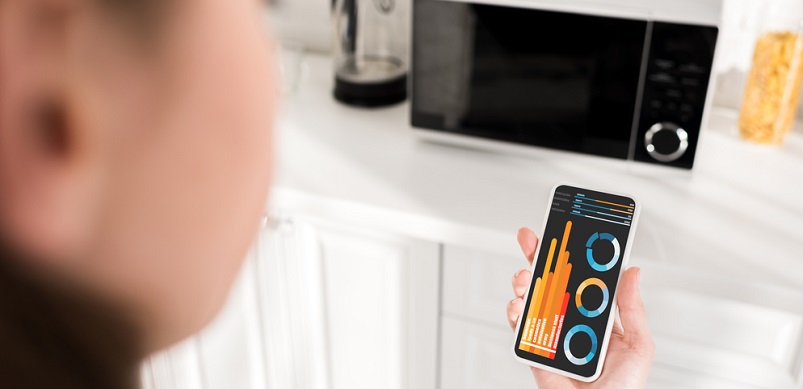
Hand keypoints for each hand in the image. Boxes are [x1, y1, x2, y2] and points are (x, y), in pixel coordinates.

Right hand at [506, 227, 654, 387]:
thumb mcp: (639, 346)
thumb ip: (632, 309)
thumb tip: (631, 272)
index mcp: (597, 316)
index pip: (583, 278)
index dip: (573, 254)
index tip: (569, 232)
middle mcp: (572, 320)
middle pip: (551, 281)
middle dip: (539, 257)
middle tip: (533, 239)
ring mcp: (551, 332)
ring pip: (531, 298)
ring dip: (524, 282)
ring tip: (525, 277)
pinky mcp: (535, 348)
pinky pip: (520, 326)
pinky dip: (514, 311)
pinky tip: (519, 304)